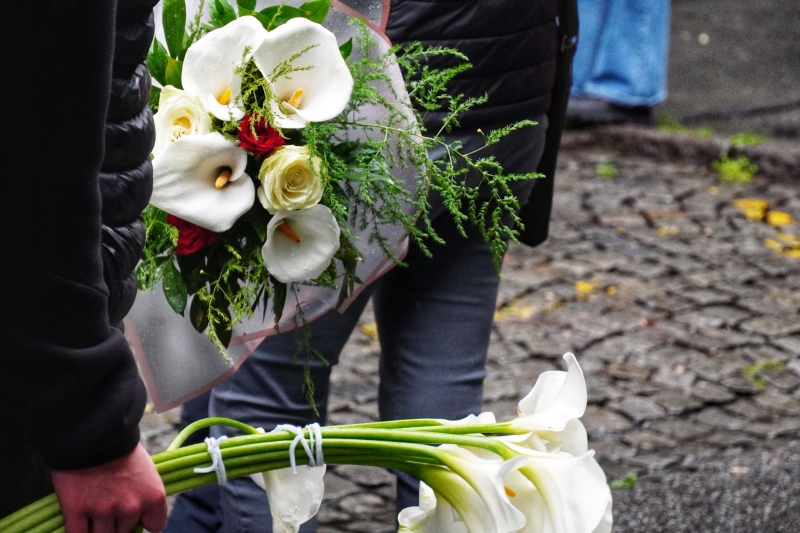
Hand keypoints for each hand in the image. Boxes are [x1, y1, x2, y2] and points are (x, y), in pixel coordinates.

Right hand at [50, 443, 166, 532]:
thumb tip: (137, 512)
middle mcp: (131, 507)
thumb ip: (143, 492)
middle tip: (109, 507)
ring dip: (98, 528)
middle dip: (118, 523)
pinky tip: (79, 524)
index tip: (137, 516)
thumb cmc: (119, 446)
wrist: (92, 432)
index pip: (156, 525)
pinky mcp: (76, 511)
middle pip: (124, 532)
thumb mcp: (144, 468)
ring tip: (93, 512)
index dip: (144, 521)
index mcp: (153, 496)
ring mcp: (103, 511)